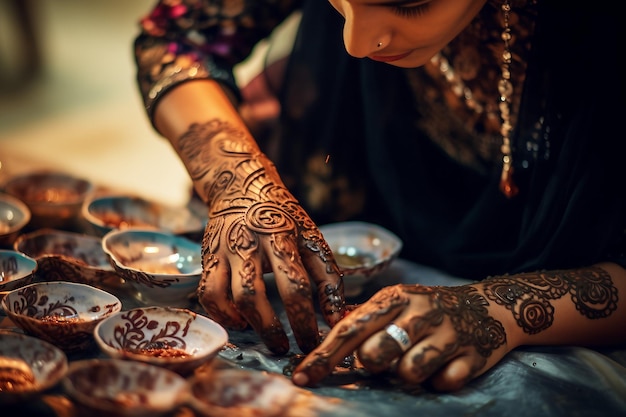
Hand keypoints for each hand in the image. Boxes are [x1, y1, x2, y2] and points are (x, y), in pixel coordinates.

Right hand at [182, 120, 344, 354]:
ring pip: (226, 295)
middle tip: (285, 348)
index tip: (312, 342)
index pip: (294, 285)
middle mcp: (248, 242)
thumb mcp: (311, 238)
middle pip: (253, 294)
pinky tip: (239, 321)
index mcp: (281, 237)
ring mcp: (224, 250)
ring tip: (265, 337)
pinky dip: (222, 314)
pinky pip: (207, 293)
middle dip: (270, 329)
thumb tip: (337, 319)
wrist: (241, 187)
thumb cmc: (283, 217)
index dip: (303, 319)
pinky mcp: (208, 257)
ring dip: (245, 324)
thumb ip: (327, 278)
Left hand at [291, 283, 511, 390]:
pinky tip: (447, 364)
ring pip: (409, 372)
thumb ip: (363, 319)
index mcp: (394, 298)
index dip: (324, 356)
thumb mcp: (396, 302)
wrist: (487, 307)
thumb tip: (322, 339)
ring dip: (410, 373)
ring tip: (420, 359)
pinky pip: (443, 383)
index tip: (302, 377)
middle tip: (389, 356)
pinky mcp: (472, 356)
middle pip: (375, 354)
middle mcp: (418, 313)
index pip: (349, 330)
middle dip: (375, 363)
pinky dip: (441, 380)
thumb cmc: (428, 309)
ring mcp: (447, 334)